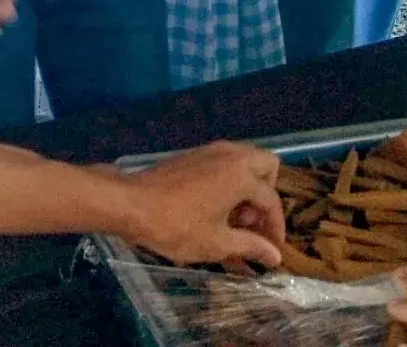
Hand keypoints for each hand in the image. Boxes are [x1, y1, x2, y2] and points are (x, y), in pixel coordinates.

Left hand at [122, 143, 285, 267]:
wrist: (130, 203)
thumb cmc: (175, 226)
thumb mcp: (216, 243)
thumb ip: (250, 246)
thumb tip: (275, 256)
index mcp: (241, 175)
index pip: (271, 200)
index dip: (275, 227)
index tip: (272, 250)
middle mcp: (230, 155)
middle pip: (266, 166)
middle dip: (266, 194)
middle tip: (251, 223)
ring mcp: (210, 151)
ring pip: (245, 160)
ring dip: (248, 187)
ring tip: (233, 218)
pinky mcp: (194, 155)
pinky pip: (225, 162)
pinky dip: (230, 180)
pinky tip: (214, 208)